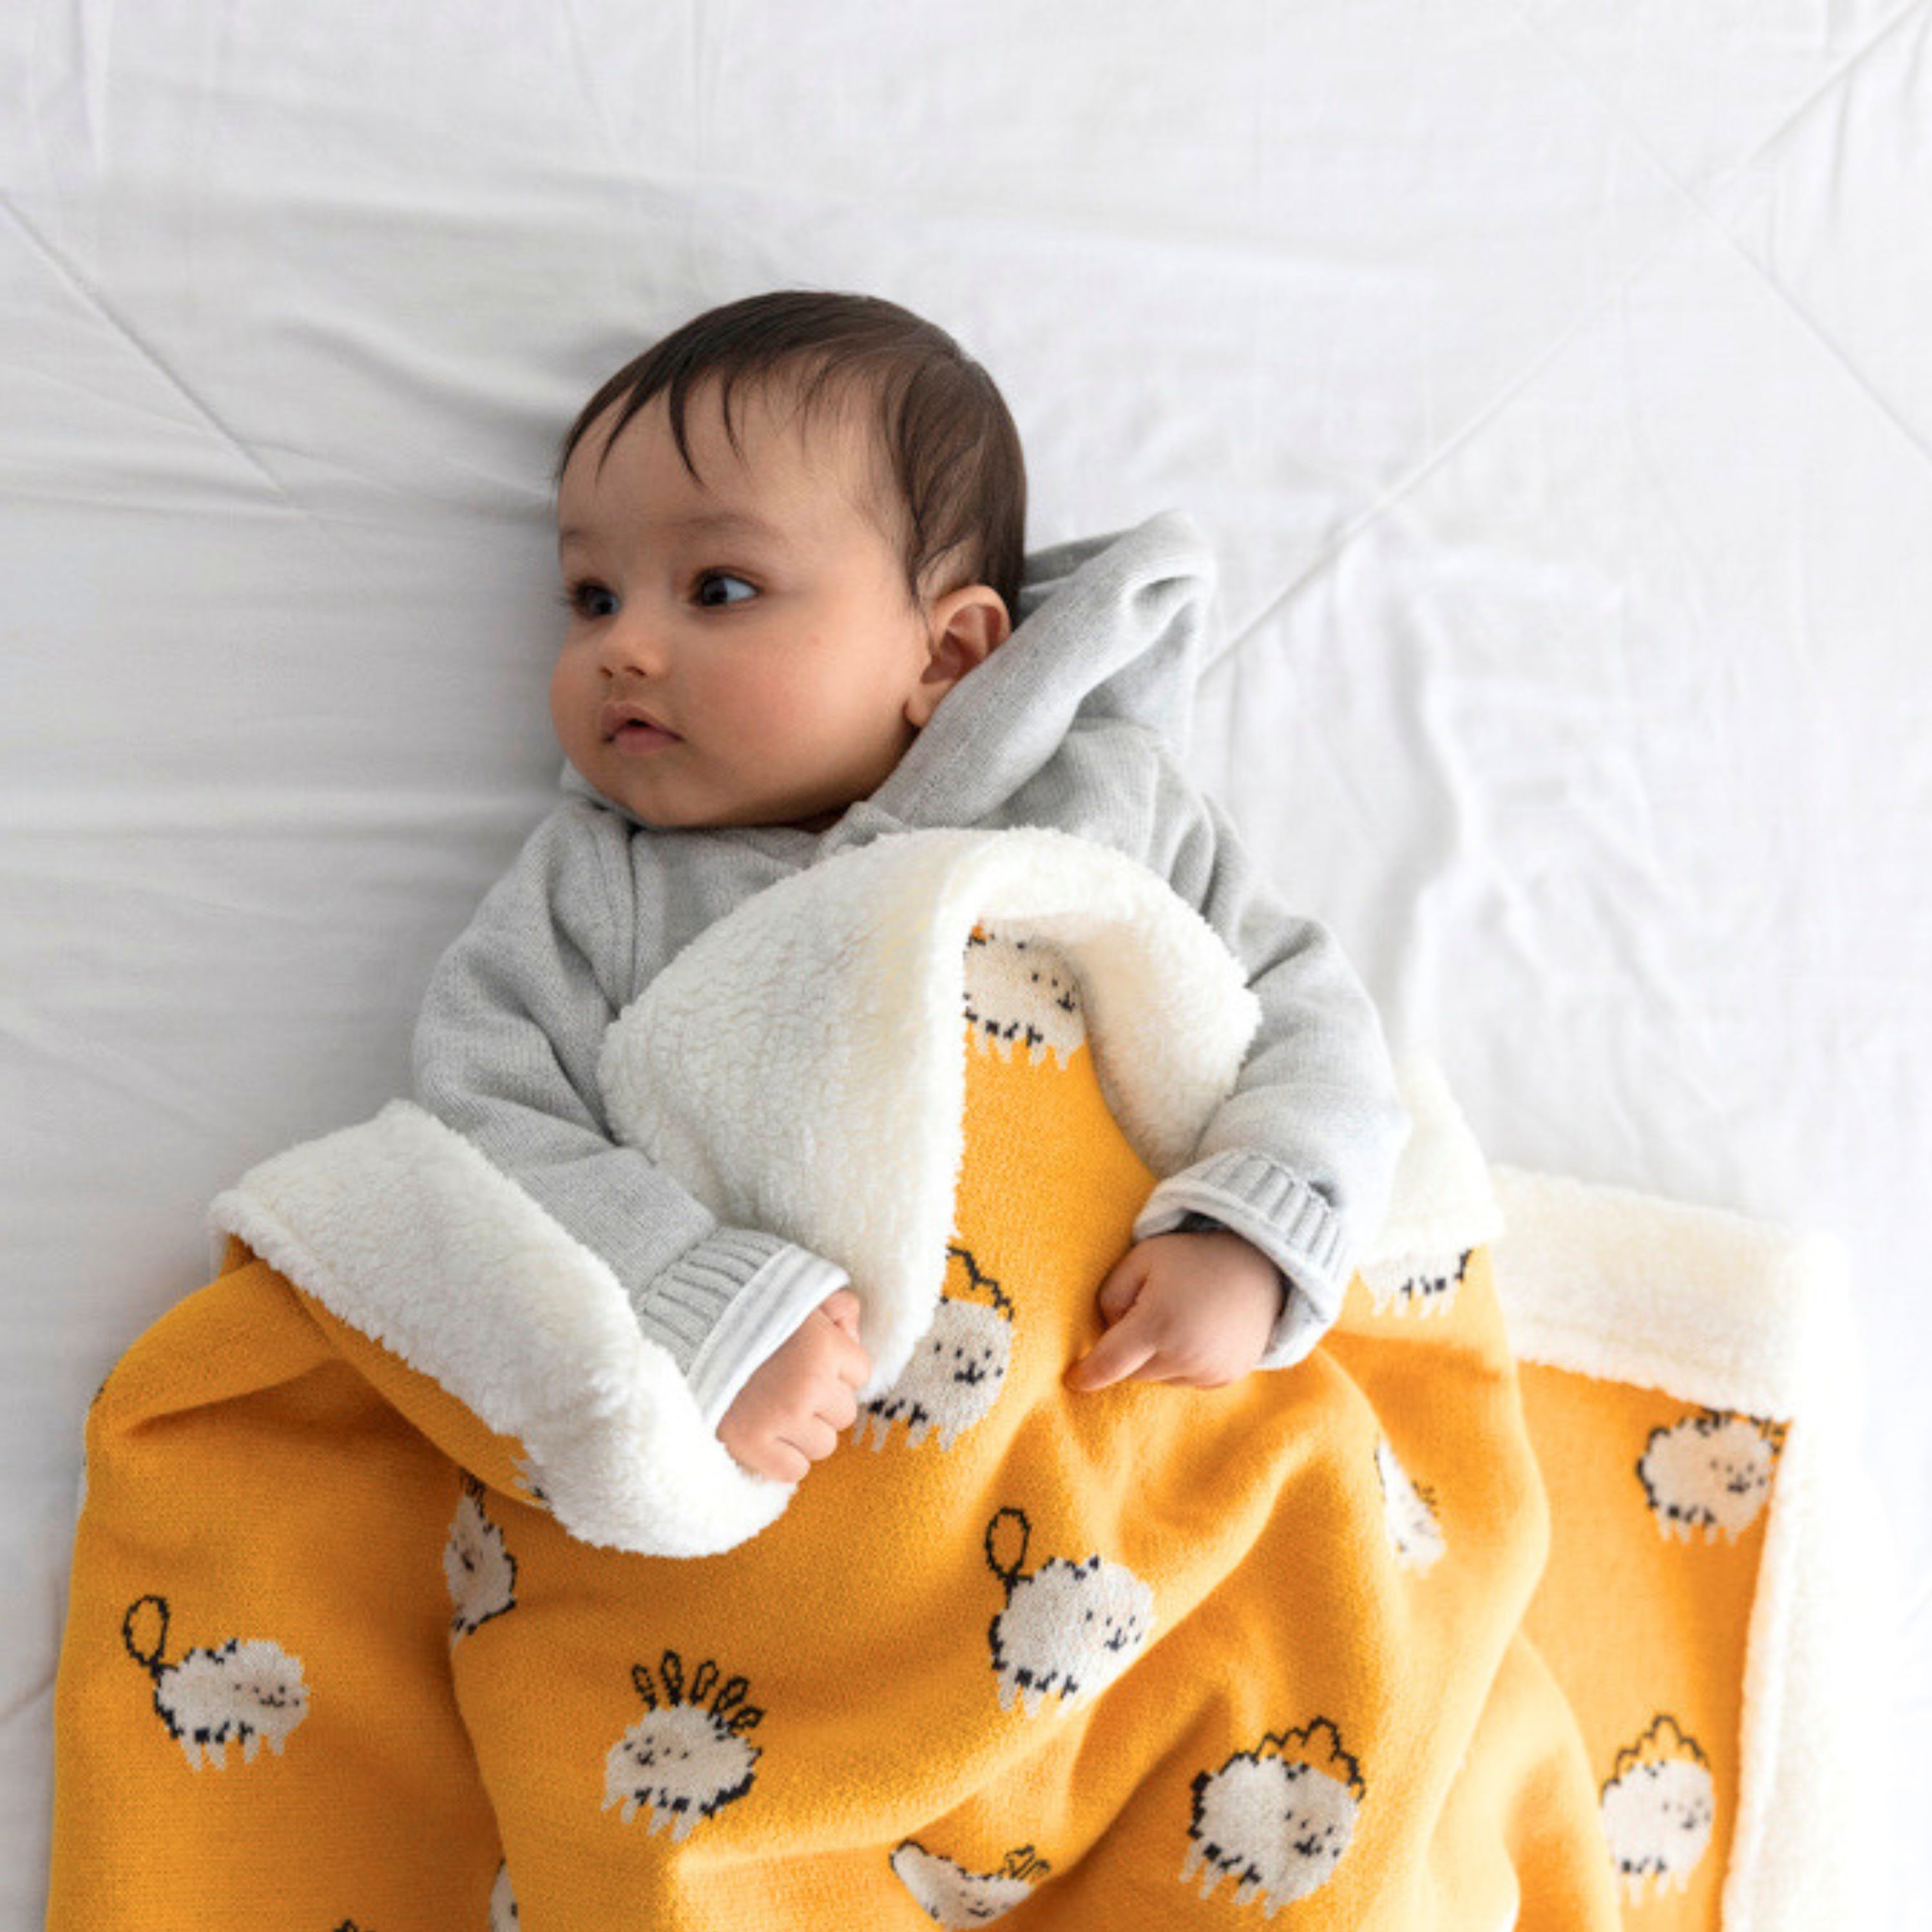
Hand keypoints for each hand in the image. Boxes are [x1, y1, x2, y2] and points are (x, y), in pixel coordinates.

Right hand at [717, 1288, 870, 1481]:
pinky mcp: (751, 1446)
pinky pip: (794, 1471)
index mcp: (823, 1345)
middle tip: (788, 1385)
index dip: (837, 1367)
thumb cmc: (748, 1312)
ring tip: (774, 1408)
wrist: (685, 1331)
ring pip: (824, 1445)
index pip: (861, 1373)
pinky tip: (765, 1433)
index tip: (809, 1358)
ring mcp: (781, 1418)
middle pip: (845, 1414)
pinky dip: (783, 1459)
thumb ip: (836, 1305)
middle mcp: (808, 1384)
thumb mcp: (798, 1296)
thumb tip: (854, 1330)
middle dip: (822, 1402)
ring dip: (804, 1432)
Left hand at [1064, 1231, 1284, 1392]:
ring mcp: (1208, 1370)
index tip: (1071, 1380)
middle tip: (1149, 1311)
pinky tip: (1197, 1331)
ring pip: (1160, 1378)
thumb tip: (1106, 1334)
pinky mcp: (1225, 1377)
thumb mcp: (1140, 1259)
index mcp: (1158, 1323)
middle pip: (1134, 1371)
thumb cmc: (1190, 1257)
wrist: (1258, 1265)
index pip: (1110, 1363)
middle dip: (1130, 1350)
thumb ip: (1109, 1296)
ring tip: (1179, 1317)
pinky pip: (1187, 1380)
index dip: (1087, 1374)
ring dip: (1157, 1358)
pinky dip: (1183, 1363)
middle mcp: (1184, 1354)